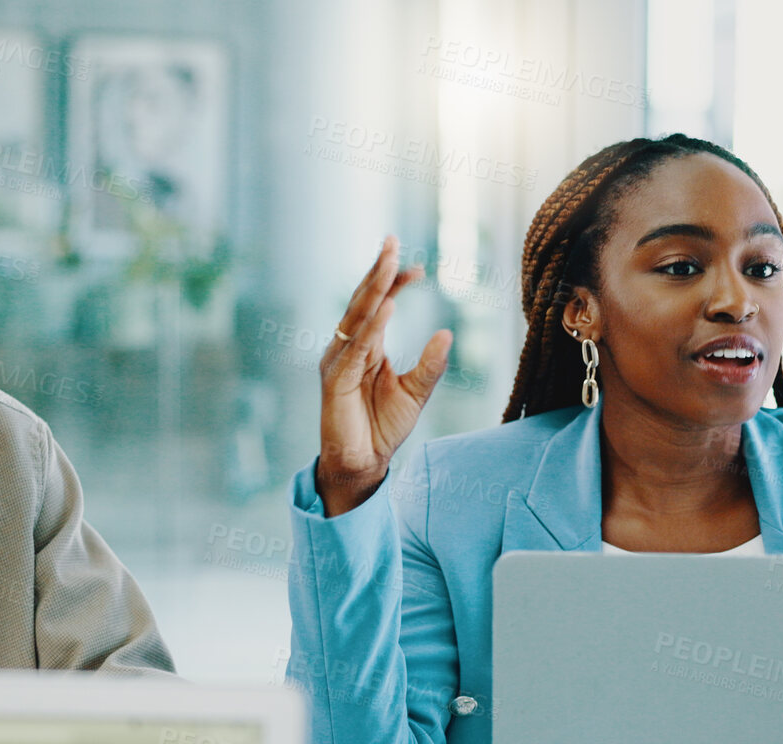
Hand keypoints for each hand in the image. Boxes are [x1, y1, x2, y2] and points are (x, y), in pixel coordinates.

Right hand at [317, 236, 452, 515]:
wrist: (363, 463)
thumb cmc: (383, 427)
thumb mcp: (415, 392)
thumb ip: (430, 365)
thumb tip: (446, 333)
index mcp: (366, 348)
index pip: (378, 305)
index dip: (395, 283)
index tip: (419, 267)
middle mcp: (348, 349)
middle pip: (363, 301)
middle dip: (378, 271)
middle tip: (393, 241)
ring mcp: (339, 362)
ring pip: (357, 317)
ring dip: (374, 289)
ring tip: (389, 264)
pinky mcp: (335, 381)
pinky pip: (356, 348)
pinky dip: (371, 327)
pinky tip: (387, 308)